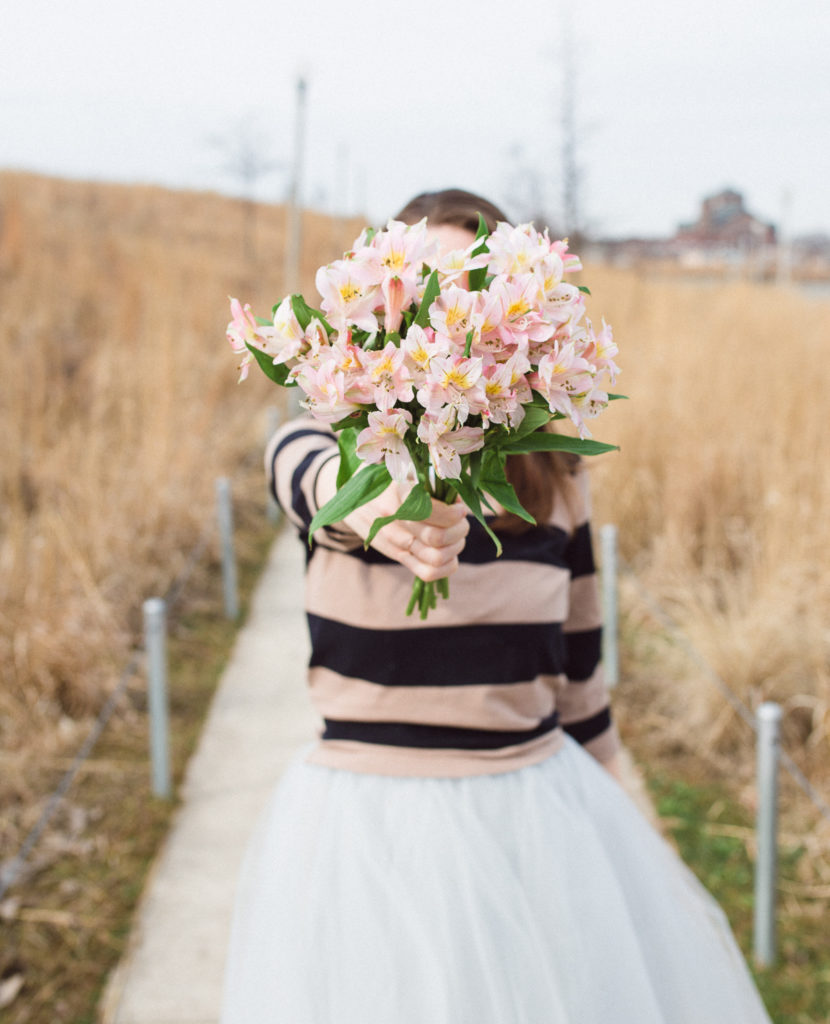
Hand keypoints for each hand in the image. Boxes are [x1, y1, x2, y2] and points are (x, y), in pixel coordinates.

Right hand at [316, 459, 468, 580]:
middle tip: (460, 521)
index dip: (454, 514)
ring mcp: (395, 542)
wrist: (356, 498)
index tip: (460, 508)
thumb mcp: (409, 473)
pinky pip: (427, 573)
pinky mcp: (399, 557)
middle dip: (459, 530)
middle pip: (438, 538)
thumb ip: (434, 483)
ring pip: (436, 558)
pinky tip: (450, 554)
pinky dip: (447, 567)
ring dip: (455, 547)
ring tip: (455, 535)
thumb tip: (459, 500)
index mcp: (399, 493)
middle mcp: (394, 520)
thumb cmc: (391, 481)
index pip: (431, 513)